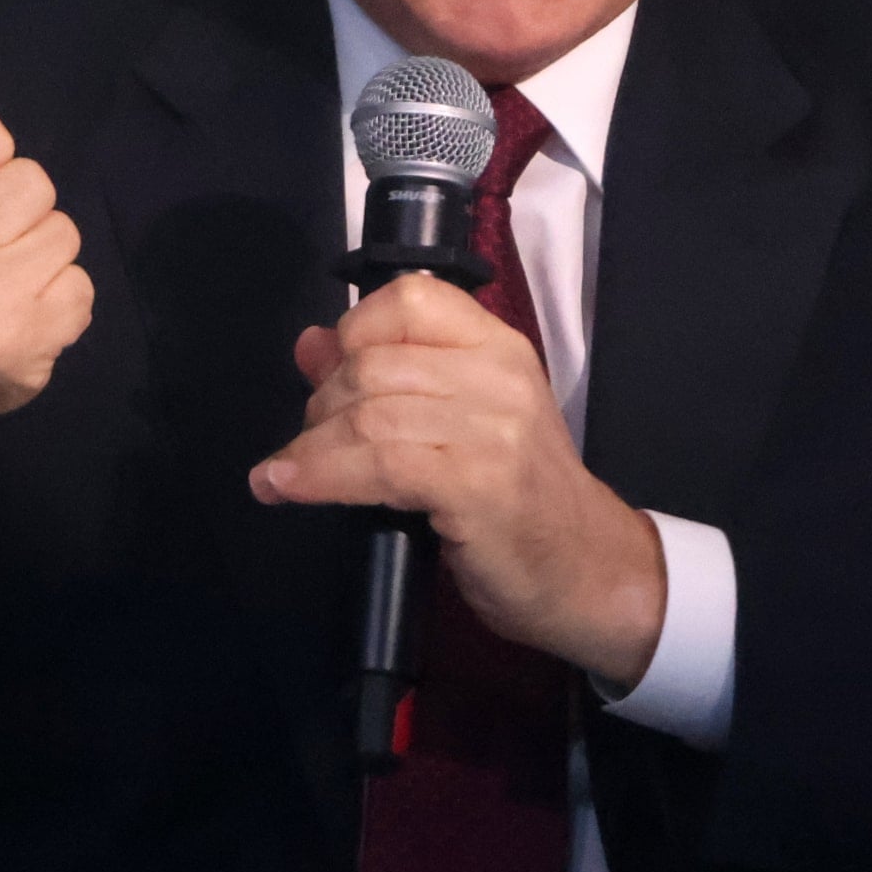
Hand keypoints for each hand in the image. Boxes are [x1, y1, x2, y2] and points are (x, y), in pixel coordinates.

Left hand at [249, 276, 666, 686]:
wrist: (586, 572)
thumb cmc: (519, 501)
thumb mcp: (459, 423)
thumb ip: (389, 375)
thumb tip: (311, 344)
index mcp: (498, 348)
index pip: (410, 299)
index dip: (354, 331)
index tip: (331, 375)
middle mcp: (499, 377)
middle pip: (375, 362)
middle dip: (322, 404)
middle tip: (311, 442)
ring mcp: (493, 430)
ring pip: (369, 415)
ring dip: (310, 448)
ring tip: (287, 473)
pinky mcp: (477, 485)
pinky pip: (378, 465)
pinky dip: (320, 476)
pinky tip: (286, 487)